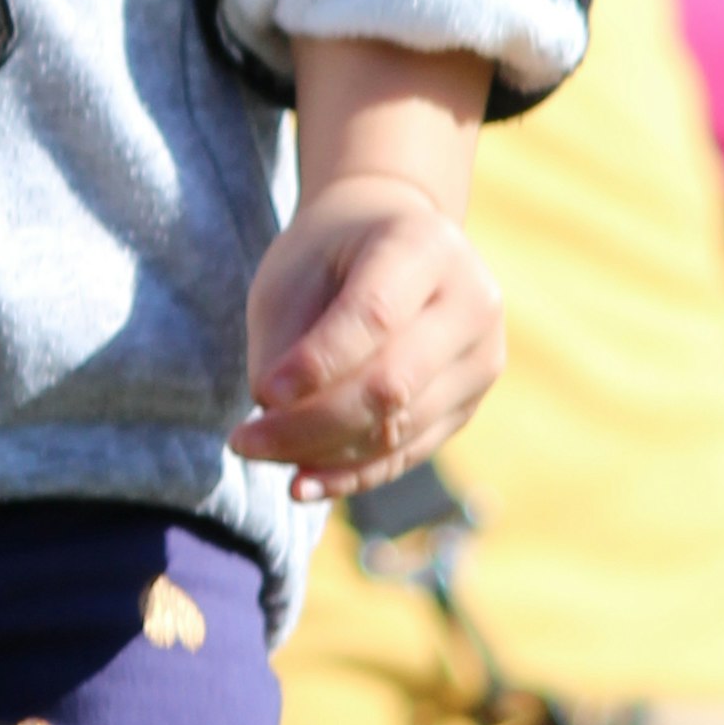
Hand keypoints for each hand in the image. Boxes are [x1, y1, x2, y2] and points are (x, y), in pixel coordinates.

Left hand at [233, 174, 507, 500]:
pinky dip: (350, 475)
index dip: (318, 363)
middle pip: (393, 384)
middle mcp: (472, 303)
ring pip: (399, 428)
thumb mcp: (294, 273)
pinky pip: (407, 453)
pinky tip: (301, 484)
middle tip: (243, 441)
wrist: (393, 241)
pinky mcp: (468, 404)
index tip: (261, 394)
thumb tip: (279, 420)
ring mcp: (480, 359)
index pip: (376, 315)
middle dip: (311, 423)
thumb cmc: (331, 255)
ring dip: (322, 453)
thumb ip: (288, 342)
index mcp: (427, 246)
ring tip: (258, 452)